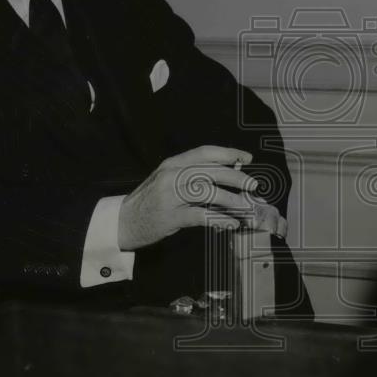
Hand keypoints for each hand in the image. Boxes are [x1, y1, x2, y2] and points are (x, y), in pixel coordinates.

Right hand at [118, 145, 280, 250]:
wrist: (123, 222)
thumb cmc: (151, 201)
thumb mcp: (168, 180)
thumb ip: (192, 175)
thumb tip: (228, 174)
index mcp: (173, 164)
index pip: (205, 152)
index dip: (229, 154)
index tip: (247, 159)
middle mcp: (171, 175)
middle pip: (211, 172)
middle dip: (237, 178)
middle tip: (254, 186)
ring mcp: (170, 196)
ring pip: (209, 193)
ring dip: (232, 201)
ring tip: (247, 208)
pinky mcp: (170, 217)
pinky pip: (201, 216)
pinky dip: (219, 220)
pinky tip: (231, 224)